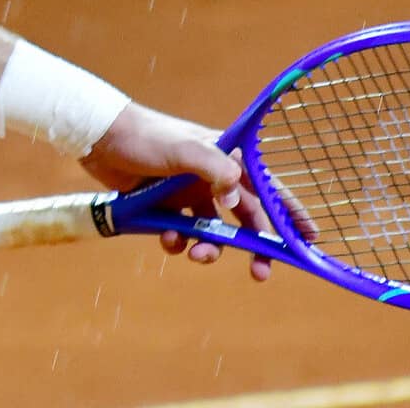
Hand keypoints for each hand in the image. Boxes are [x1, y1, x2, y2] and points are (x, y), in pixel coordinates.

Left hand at [79, 102, 278, 281]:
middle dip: (254, 247)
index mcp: (224, 158)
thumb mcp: (182, 149)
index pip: (267, 187)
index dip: (290, 211)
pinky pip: (181, 232)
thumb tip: (237, 195)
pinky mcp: (165, 205)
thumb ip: (213, 168)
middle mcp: (211, 177)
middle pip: (245, 218)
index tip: (310, 236)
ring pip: (212, 231)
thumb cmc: (144, 136)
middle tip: (261, 273)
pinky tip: (167, 239)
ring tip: (196, 254)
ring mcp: (189, 192)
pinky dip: (178, 241)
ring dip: (210, 248)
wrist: (99, 138)